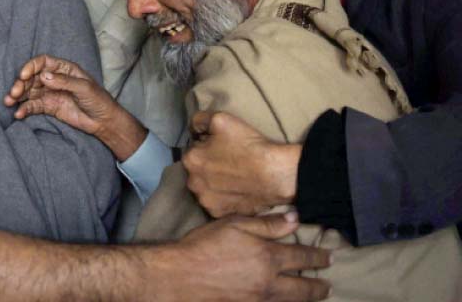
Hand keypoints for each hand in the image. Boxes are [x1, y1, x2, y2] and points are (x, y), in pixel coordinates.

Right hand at [4, 55, 145, 160]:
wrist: (103, 121)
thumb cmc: (98, 99)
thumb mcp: (84, 88)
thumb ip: (63, 82)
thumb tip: (43, 76)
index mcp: (64, 69)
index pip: (43, 62)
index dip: (31, 67)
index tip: (23, 75)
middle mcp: (54, 79)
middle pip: (32, 77)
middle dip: (21, 83)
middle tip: (14, 93)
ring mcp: (50, 93)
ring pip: (29, 91)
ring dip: (18, 96)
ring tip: (9, 102)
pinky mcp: (49, 107)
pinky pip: (33, 106)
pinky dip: (24, 109)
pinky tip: (19, 114)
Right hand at [152, 212, 330, 300]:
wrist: (181, 276)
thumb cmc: (205, 245)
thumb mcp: (235, 224)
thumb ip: (267, 224)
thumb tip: (295, 219)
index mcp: (268, 257)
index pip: (302, 257)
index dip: (318, 256)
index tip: (330, 256)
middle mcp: (270, 282)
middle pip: (304, 288)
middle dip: (318, 286)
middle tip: (328, 285)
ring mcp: (259, 300)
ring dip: (306, 299)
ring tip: (315, 296)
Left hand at [183, 111, 300, 217]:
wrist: (275, 174)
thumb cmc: (247, 145)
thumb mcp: (220, 119)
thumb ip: (199, 120)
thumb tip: (194, 129)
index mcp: (190, 160)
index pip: (193, 149)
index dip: (207, 145)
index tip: (222, 146)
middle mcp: (193, 184)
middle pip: (197, 169)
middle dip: (208, 164)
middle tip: (229, 161)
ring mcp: (206, 201)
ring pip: (205, 187)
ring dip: (213, 182)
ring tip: (234, 176)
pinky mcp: (220, 214)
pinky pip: (217, 202)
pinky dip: (223, 196)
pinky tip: (237, 189)